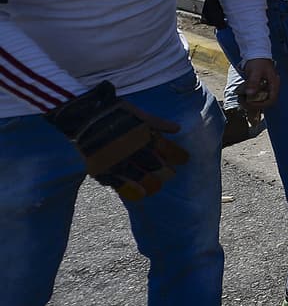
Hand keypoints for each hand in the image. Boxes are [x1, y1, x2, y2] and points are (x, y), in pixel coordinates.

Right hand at [44, 81, 188, 200]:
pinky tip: (134, 193)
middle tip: (171, 175)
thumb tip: (177, 129)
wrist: (85, 116)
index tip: (185, 160)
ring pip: (137, 178)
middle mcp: (132, 151)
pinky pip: (116, 183)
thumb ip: (157, 123)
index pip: (166, 150)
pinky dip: (126, 188)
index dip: (177, 156)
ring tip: (154, 189)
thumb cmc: (115, 112)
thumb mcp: (139, 114)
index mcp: (143, 136)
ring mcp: (116, 162)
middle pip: (154, 166)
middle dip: (165, 172)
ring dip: (149, 184)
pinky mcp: (101, 169)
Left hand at [235, 58, 279, 111]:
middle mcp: (272, 87)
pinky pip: (257, 95)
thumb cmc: (258, 61)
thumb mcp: (255, 72)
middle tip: (244, 103)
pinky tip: (243, 96)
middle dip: (255, 104)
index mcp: (274, 84)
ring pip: (261, 99)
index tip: (251, 103)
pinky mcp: (261, 86)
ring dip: (251, 102)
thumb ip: (253, 82)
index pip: (271, 99)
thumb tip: (250, 94)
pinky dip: (250, 97)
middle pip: (266, 101)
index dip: (262, 104)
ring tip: (242, 100)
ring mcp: (266, 87)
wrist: (256, 53)